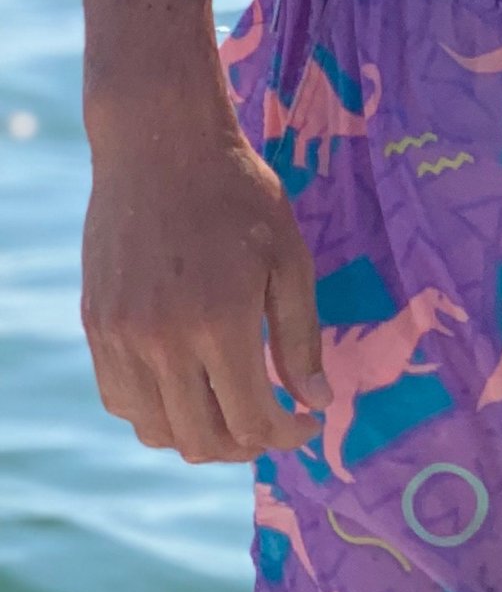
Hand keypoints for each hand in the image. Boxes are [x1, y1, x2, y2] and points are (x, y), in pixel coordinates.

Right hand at [82, 109, 325, 462]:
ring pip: (156, 430)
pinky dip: (156, 412)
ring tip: (232, 411)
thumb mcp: (290, 260)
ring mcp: (120, 336)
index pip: (252, 420)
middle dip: (248, 445)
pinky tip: (188, 388)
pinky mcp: (96, 325)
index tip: (308, 421)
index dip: (288, 435)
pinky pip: (120, 399)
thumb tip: (315, 401)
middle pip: (203, 439)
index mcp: (219, 323)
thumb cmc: (239, 195)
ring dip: (200, 436)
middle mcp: (161, 340)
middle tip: (274, 422)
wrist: (160, 145)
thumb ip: (301, 338)